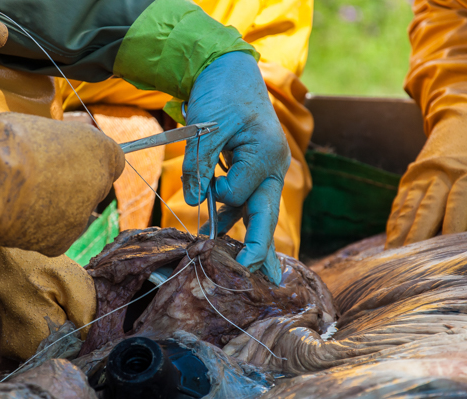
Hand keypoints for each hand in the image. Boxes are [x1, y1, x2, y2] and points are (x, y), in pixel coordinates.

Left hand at [185, 51, 290, 283]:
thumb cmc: (220, 93)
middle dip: (262, 247)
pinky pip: (247, 197)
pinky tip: (219, 229)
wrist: (228, 70)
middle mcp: (273, 165)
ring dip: (244, 234)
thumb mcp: (207, 126)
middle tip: (264, 277)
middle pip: (266, 213)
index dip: (216, 192)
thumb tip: (194, 199)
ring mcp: (267, 167)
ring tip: (241, 265)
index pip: (238, 193)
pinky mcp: (255, 167)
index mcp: (266, 155)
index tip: (204, 181)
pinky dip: (233, 214)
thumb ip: (201, 164)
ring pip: (257, 209)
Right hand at [386, 110, 466, 247]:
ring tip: (391, 258)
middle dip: (416, 238)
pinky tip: (389, 243)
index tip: (447, 247)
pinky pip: (399, 206)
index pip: (458, 202)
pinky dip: (394, 226)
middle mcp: (439, 175)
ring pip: (407, 209)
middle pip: (426, 210)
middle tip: (407, 263)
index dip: (453, 223)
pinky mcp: (408, 181)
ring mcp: (420, 177)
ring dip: (399, 235)